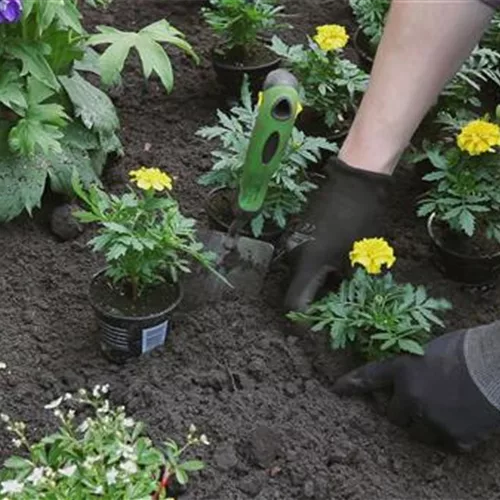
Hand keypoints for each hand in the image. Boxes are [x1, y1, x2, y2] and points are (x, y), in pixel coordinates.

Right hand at [284, 157, 390, 311]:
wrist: (355, 180)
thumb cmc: (362, 220)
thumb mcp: (363, 260)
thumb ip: (353, 287)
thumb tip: (350, 308)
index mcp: (308, 263)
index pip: (294, 304)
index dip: (306, 320)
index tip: (321, 326)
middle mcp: (294, 254)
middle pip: (298, 290)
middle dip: (318, 302)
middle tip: (341, 302)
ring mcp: (294, 241)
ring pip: (302, 275)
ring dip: (319, 283)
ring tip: (344, 280)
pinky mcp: (299, 231)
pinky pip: (304, 259)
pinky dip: (318, 267)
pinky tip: (338, 260)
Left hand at [333, 324, 499, 450]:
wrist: (498, 366)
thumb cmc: (468, 348)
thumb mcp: (429, 348)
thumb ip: (411, 365)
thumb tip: (405, 377)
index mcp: (403, 368)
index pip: (369, 377)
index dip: (351, 384)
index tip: (337, 389)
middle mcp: (410, 396)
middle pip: (393, 415)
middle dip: (402, 408)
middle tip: (420, 399)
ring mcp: (431, 420)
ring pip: (416, 432)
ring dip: (423, 423)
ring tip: (445, 407)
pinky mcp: (453, 438)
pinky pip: (443, 442)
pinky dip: (449, 433)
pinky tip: (461, 418)